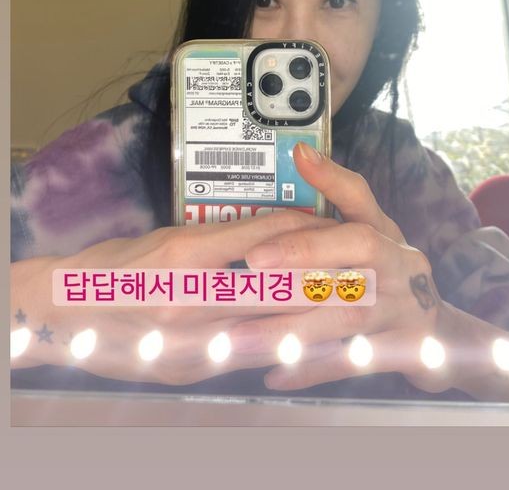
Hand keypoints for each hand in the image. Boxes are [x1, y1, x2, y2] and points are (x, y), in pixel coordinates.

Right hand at [11, 208, 331, 386]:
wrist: (64, 313)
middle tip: (362, 266)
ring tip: (351, 305)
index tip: (328, 222)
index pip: (259, 239)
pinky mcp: (190, 367)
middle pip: (275, 285)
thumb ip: (214, 241)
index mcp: (183, 254)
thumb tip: (263, 238)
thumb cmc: (111, 268)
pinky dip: (282, 346)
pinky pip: (248, 355)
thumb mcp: (163, 239)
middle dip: (323, 276)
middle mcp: (190, 298)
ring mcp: (191, 338)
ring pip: (269, 325)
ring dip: (314, 316)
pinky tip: (308, 342)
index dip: (300, 231)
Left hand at [228, 143, 449, 392]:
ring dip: (293, 324)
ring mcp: (408, 307)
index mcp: (387, 233)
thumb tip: (297, 153)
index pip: (360, 198)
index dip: (330, 180)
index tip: (298, 158)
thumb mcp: (372, 239)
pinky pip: (353, 361)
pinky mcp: (408, 350)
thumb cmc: (389, 280)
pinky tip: (274, 373)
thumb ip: (335, 203)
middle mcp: (400, 263)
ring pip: (349, 313)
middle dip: (303, 252)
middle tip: (252, 262)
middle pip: (357, 248)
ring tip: (241, 333)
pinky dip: (313, 369)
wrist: (444, 339)